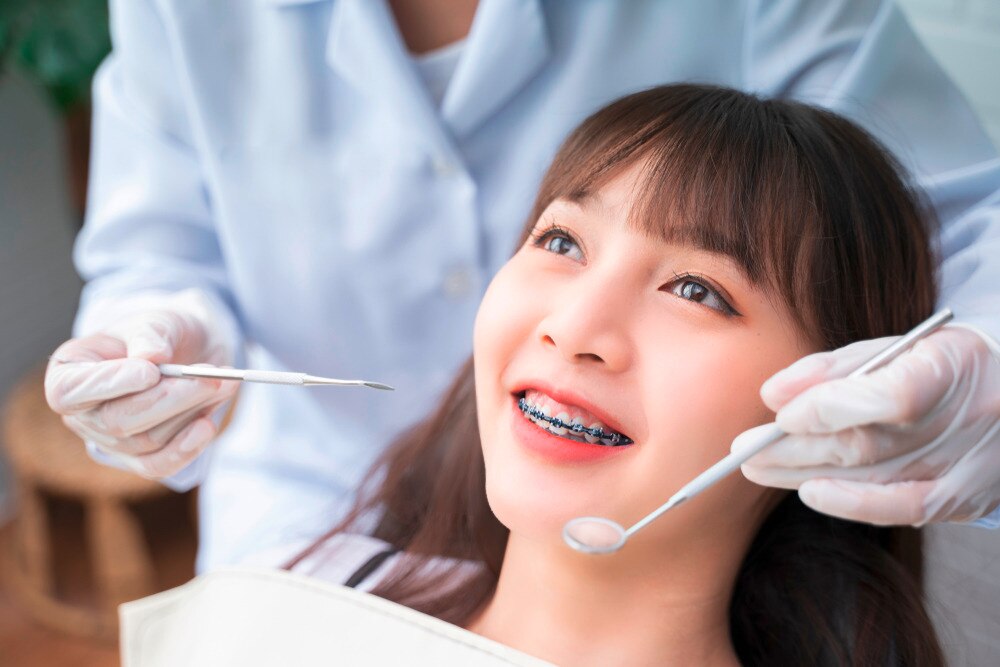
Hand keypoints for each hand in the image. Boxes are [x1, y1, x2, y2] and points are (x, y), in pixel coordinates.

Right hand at [45, 304, 237, 478]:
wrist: (190, 354)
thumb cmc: (161, 336)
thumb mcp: (156, 321)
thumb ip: (150, 334)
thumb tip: (150, 357)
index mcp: (68, 373)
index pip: (70, 391)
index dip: (110, 384)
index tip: (151, 371)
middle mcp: (82, 414)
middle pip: (117, 421)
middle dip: (169, 399)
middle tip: (210, 378)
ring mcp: (109, 441)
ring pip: (146, 441)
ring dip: (190, 413)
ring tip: (222, 382)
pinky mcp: (139, 460)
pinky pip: (159, 466)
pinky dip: (188, 446)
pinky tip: (208, 424)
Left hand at [734, 324, 999, 525]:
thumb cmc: (940, 364)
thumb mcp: (892, 347)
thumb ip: (831, 369)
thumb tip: (772, 396)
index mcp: (953, 366)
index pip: (891, 395)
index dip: (831, 408)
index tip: (781, 415)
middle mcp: (968, 420)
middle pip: (870, 444)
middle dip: (796, 448)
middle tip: (743, 449)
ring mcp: (970, 465)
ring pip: (874, 476)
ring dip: (805, 473)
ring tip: (756, 467)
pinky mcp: (966, 496)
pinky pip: (902, 507)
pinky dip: (851, 503)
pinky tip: (808, 493)